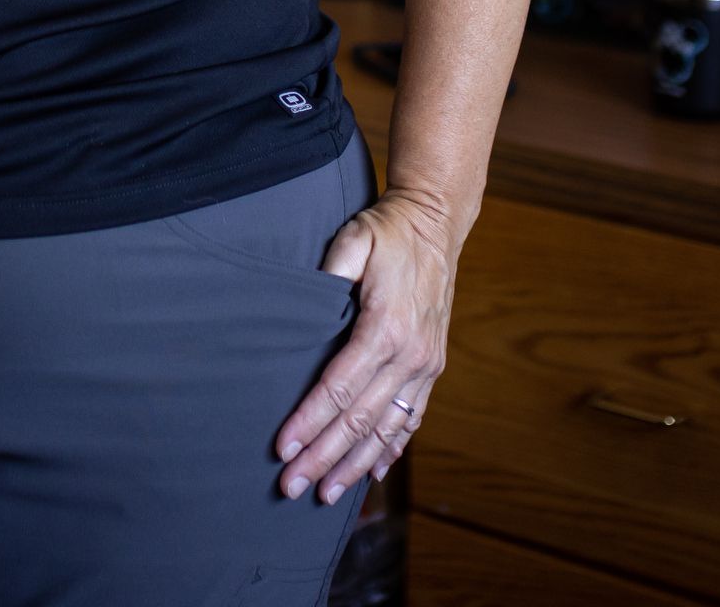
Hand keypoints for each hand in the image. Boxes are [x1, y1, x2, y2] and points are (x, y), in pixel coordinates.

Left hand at [272, 190, 454, 504]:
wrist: (436, 224)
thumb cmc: (389, 231)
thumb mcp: (356, 237)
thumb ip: (332, 267)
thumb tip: (306, 297)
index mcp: (386, 328)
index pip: (339, 388)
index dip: (309, 421)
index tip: (282, 449)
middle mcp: (410, 356)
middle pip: (359, 420)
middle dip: (323, 457)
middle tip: (291, 488)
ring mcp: (426, 366)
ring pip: (387, 429)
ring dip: (355, 464)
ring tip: (326, 495)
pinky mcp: (432, 367)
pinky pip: (411, 418)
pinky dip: (391, 448)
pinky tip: (372, 472)